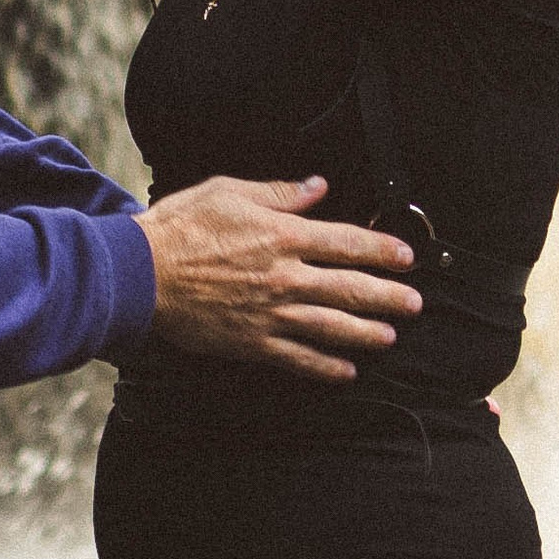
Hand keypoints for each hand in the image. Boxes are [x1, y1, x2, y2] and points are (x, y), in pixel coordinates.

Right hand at [135, 175, 417, 384]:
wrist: (143, 273)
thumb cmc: (183, 227)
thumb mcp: (230, 192)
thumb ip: (280, 194)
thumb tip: (317, 188)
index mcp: (282, 236)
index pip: (346, 242)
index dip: (381, 250)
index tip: (405, 256)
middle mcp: (284, 277)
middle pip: (349, 289)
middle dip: (387, 297)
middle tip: (414, 304)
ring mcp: (270, 314)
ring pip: (331, 328)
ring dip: (366, 333)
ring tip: (389, 337)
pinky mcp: (253, 343)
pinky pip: (299, 359)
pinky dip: (326, 367)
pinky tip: (346, 371)